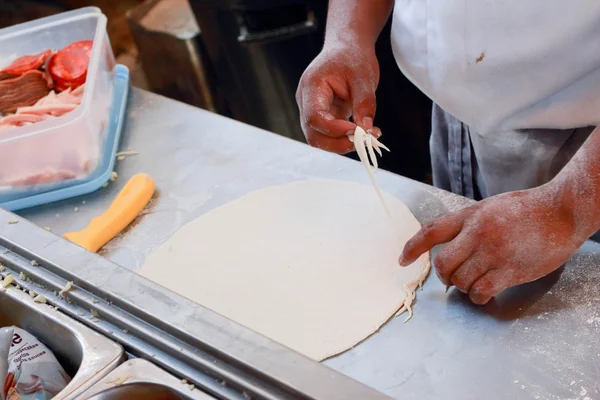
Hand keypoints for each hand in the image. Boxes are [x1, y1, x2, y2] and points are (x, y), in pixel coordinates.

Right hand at [296, 42, 380, 153]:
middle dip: (337, 144)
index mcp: (312, 86)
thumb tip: (366, 130)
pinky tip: (367, 131)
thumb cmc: (352, 56)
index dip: (333, 129)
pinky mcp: (325, 116)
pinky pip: (332, 134)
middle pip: (313, 134)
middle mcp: (307, 102)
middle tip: (364, 141)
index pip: (314, 117)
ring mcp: (313, 111)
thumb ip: (364, 103)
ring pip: (321, 139)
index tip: (357, 131)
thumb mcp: (363, 77)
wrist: (347, 47)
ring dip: (344, 143)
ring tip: (369, 136)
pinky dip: (348, 138)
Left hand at [399, 185, 585, 304]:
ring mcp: (494, 253)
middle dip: (443, 275)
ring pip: (461, 280)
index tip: (401, 261)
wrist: (561, 212)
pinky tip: (485, 293)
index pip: (431, 232)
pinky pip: (481, 292)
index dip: (412, 248)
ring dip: (463, 286)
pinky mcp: (510, 271)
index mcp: (470, 215)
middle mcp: (478, 234)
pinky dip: (478, 297)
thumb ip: (469, 225)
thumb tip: (449, 247)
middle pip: (442, 263)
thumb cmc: (526, 209)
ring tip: (476, 281)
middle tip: (451, 278)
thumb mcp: (490, 207)